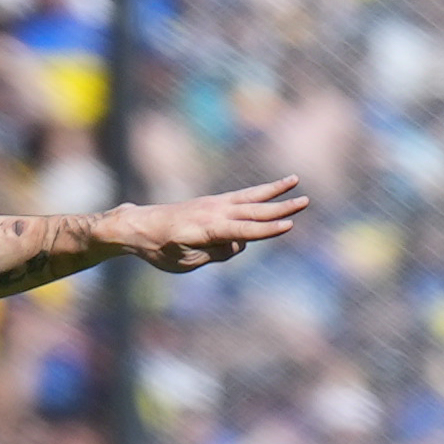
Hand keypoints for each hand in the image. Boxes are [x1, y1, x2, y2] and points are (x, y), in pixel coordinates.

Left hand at [110, 176, 306, 272]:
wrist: (139, 226)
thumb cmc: (159, 250)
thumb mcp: (185, 262)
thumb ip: (215, 254)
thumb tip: (239, 243)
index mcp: (207, 229)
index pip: (244, 231)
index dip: (267, 231)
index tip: (288, 226)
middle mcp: (214, 212)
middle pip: (253, 211)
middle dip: (280, 208)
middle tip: (304, 202)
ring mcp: (214, 204)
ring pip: (250, 198)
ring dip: (274, 191)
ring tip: (295, 181)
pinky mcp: (213, 202)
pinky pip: (241, 196)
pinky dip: (259, 191)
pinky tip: (275, 187)